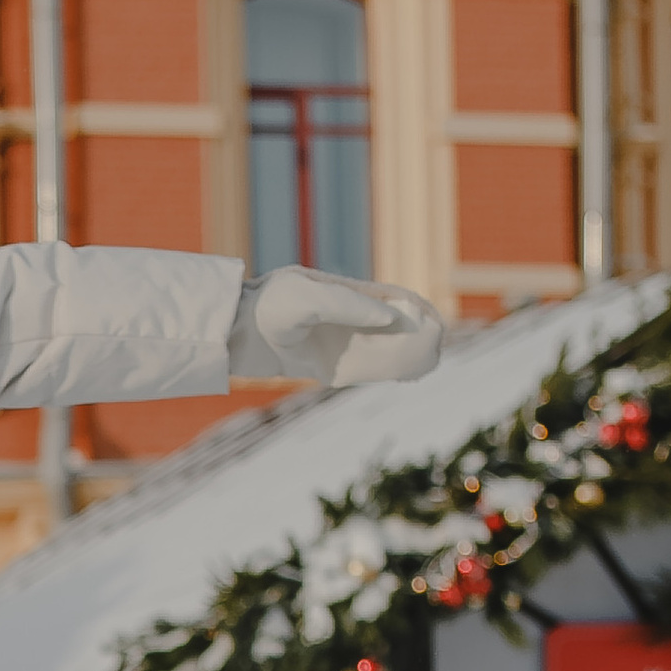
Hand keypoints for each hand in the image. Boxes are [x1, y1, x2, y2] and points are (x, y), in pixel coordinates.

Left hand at [228, 267, 443, 390]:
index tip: (438, 323)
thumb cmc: (269, 308)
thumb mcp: (309, 300)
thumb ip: (350, 306)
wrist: (232, 333)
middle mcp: (343, 315)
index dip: (416, 309)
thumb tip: (393, 318)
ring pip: (376, 349)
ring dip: (399, 358)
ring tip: (424, 368)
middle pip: (388, 325)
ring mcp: (332, 339)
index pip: (392, 298)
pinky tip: (396, 378)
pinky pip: (357, 369)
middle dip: (413, 336)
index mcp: (345, 291)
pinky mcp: (319, 363)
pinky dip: (378, 373)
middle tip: (436, 352)